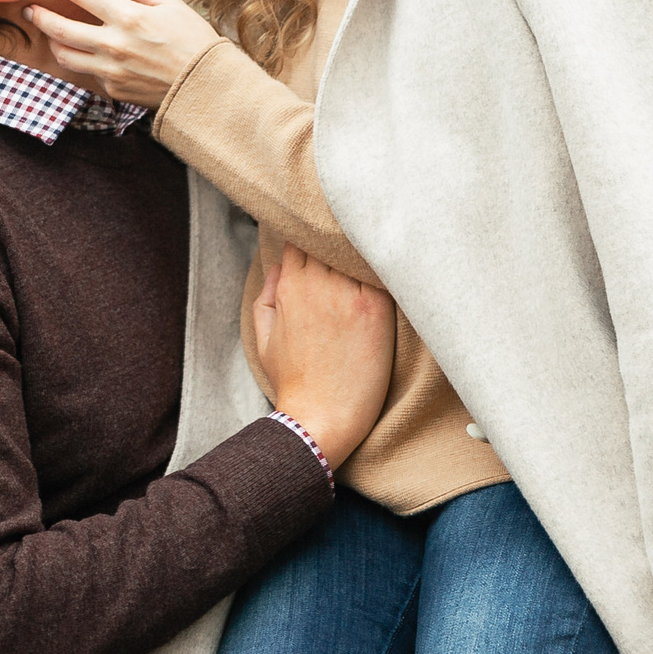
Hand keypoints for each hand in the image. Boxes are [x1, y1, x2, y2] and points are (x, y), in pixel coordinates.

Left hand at [28, 0, 223, 106]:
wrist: (206, 86)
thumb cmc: (194, 40)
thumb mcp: (171, 4)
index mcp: (128, 17)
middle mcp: (113, 44)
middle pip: (60, 28)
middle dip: (40, 16)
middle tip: (31, 9)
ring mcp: (110, 70)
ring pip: (65, 55)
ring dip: (53, 42)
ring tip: (51, 33)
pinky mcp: (113, 89)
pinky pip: (88, 73)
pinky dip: (83, 61)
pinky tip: (86, 53)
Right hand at [254, 244, 394, 467]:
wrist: (320, 418)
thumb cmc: (292, 383)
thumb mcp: (263, 337)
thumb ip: (268, 295)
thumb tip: (277, 264)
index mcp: (290, 287)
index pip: (302, 239)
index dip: (313, 234)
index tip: (324, 236)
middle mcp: (318, 285)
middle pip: (331, 238)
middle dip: (339, 236)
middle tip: (354, 238)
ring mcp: (347, 295)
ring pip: (357, 250)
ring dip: (363, 247)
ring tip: (374, 248)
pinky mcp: (375, 309)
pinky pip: (381, 272)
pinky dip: (383, 267)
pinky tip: (388, 268)